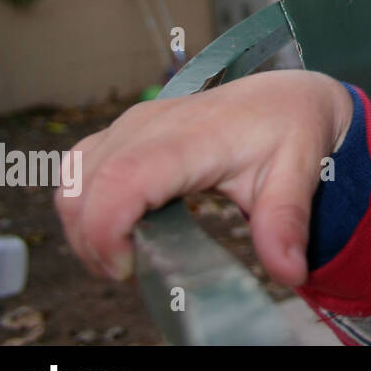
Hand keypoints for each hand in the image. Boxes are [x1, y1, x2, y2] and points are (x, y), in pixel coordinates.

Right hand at [55, 69, 353, 287]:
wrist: (286, 96)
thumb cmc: (290, 130)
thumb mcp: (299, 175)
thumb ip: (286, 222)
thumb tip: (290, 273)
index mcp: (192, 137)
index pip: (122, 179)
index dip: (105, 231)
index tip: (128, 269)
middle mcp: (150, 125)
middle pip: (83, 187)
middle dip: (93, 243)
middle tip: (134, 273)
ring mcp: (132, 125)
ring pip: (72, 181)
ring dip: (84, 228)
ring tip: (128, 256)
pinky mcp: (123, 132)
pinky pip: (79, 171)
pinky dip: (85, 207)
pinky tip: (120, 230)